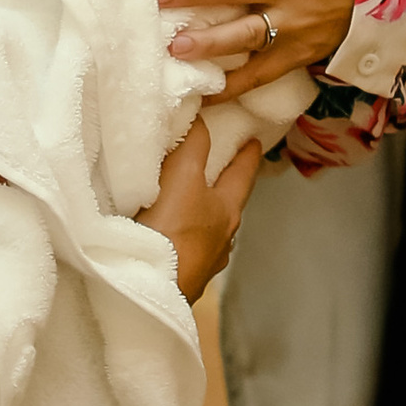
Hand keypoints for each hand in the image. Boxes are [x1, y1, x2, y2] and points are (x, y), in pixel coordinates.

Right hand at [139, 113, 261, 304]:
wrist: (150, 288)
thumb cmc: (172, 231)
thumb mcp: (184, 175)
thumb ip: (194, 145)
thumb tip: (202, 118)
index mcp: (228, 211)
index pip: (243, 174)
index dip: (249, 155)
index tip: (255, 141)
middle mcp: (221, 238)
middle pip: (228, 204)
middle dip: (225, 186)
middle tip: (220, 168)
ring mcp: (202, 262)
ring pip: (208, 229)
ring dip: (201, 214)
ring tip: (186, 201)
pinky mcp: (180, 277)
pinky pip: (185, 249)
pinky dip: (180, 237)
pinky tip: (165, 236)